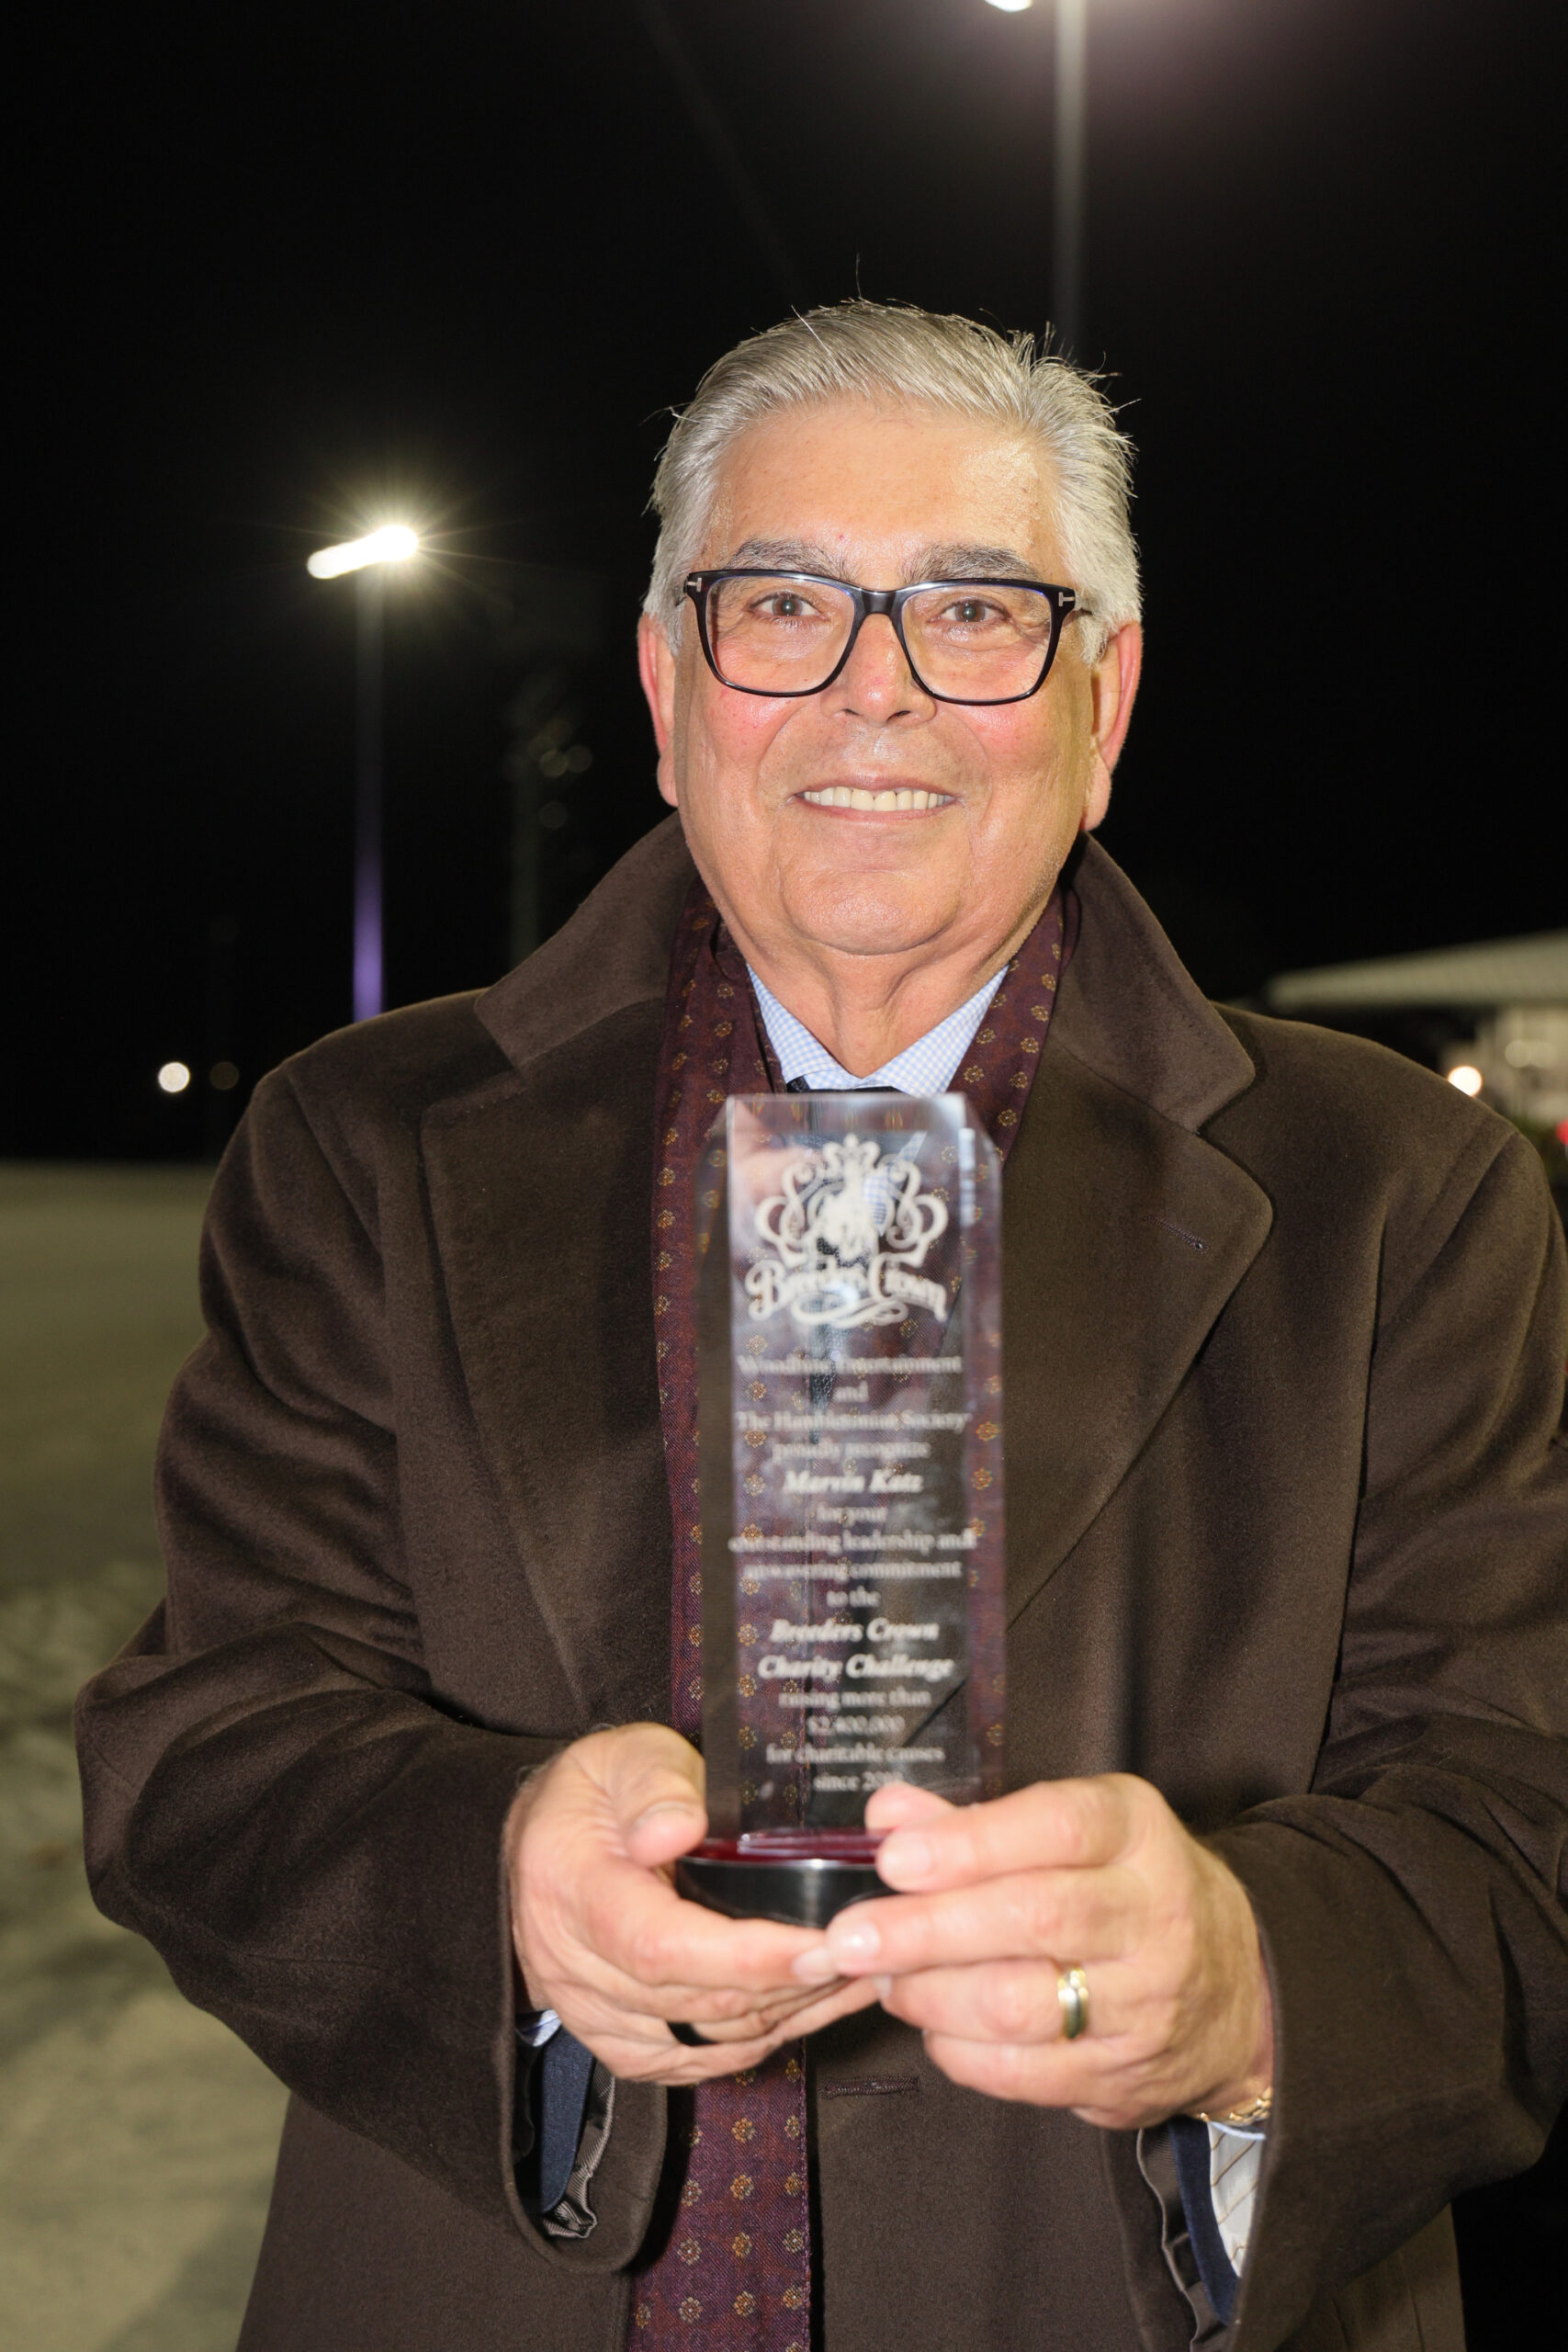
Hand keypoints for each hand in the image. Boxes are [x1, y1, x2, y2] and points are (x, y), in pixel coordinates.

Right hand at [506, 1724, 876, 2083]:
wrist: (542, 1843)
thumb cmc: (596, 1791)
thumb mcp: (622, 1756)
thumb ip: (653, 1785)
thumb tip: (678, 1829)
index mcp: (571, 1889)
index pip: (660, 1946)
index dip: (745, 1956)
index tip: (820, 1945)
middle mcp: (573, 1967)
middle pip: (693, 2001)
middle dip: (789, 1984)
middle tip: (867, 1950)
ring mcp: (593, 2014)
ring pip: (704, 2039)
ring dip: (787, 2014)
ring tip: (857, 1973)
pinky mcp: (620, 2041)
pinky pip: (697, 2058)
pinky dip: (762, 2038)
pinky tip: (811, 2006)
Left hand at [789, 1776, 1272, 2129]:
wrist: (1236, 1990)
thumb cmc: (1125, 1890)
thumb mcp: (1075, 1832)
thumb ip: (975, 1823)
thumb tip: (886, 1816)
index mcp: (1135, 1833)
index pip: (1056, 1828)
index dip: (970, 1843)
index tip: (894, 1858)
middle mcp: (1152, 1914)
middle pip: (1033, 1918)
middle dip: (927, 1929)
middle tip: (850, 1936)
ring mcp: (1145, 2003)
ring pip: (1021, 2004)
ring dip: (930, 1993)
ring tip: (880, 1977)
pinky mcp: (1123, 2077)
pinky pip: (1024, 2073)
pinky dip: (959, 2051)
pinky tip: (931, 2023)